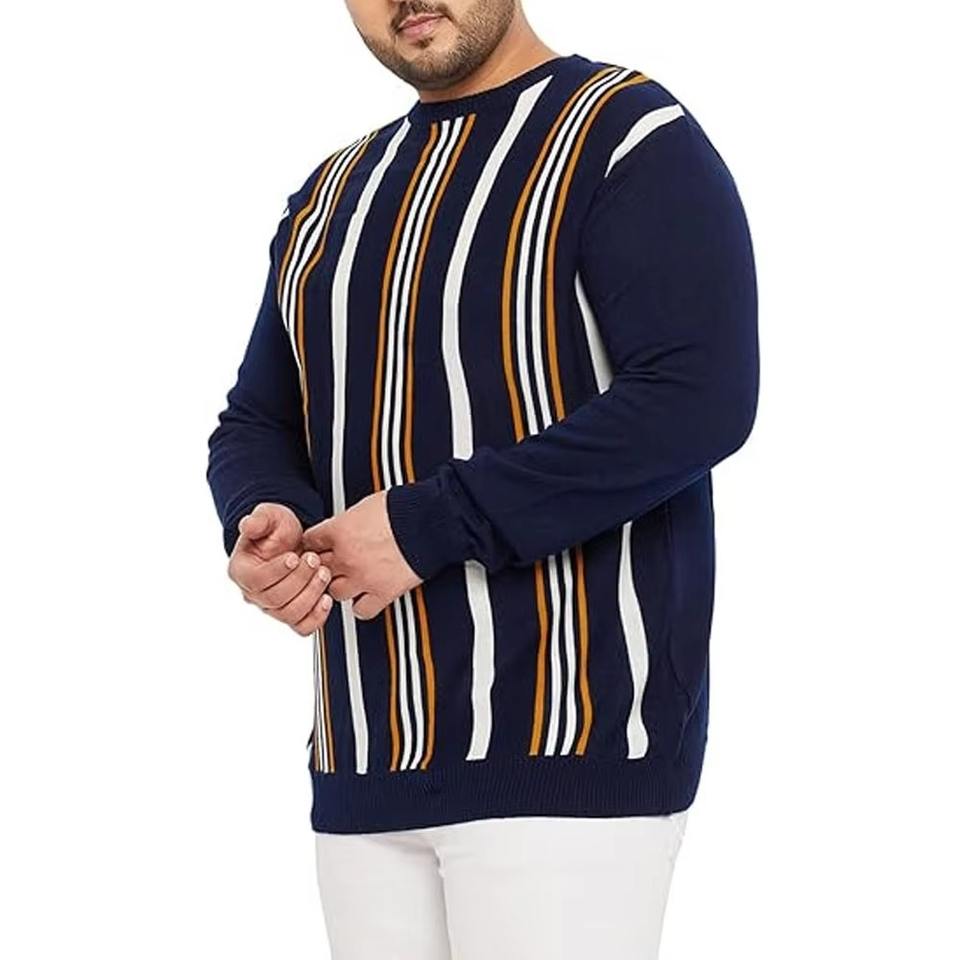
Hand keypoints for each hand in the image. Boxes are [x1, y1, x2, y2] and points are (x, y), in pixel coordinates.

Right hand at [227, 502, 334, 635]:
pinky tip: (326, 599)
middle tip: (313, 559)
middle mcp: (254, 593)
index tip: (293, 556)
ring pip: (289, 614)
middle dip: (299, 579)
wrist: (293, 541)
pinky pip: (302, 626)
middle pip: (274, 599)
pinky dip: (316, 617)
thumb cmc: (278, 531)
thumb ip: (259, 520)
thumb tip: (248, 525)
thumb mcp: (269, 516)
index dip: (276, 570)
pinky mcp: (292, 614)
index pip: (255, 580)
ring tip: (323, 573)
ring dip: (311, 594)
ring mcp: (273, 607)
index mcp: (242, 571)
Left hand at [300, 491, 421, 620]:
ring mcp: (363, 577)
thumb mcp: (367, 504)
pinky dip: (361, 605)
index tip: (318, 544)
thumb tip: (344, 524)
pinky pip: (361, 610)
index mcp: (340, 531)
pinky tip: (365, 596)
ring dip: (340, 585)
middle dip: (324, 564)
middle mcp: (347, 556)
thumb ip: (348, 519)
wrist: (430, 521)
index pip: (310, 541)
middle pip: (318, 568)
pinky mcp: (382, 592)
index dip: (313, 542)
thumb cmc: (405, 508)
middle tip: (334, 560)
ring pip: (334, 591)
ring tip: (350, 578)